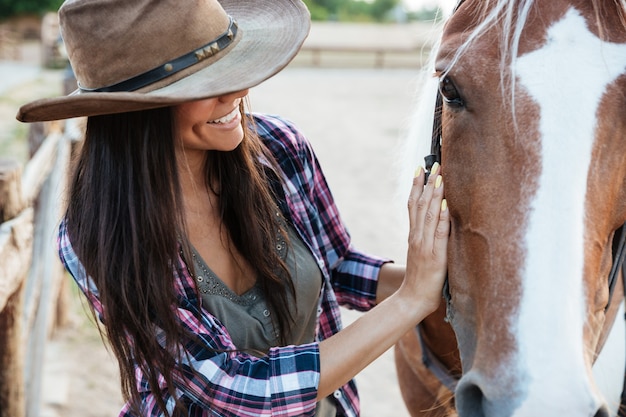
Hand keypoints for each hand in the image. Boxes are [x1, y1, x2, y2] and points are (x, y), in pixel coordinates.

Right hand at [400, 162, 449, 312]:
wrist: (413, 299)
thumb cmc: (420, 279)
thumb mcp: (421, 254)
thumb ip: (426, 238)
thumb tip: (437, 222)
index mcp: (414, 235)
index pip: (414, 206)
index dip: (417, 186)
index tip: (421, 169)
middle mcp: (417, 237)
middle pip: (420, 205)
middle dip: (427, 183)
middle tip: (434, 165)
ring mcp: (425, 246)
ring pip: (429, 215)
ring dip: (434, 194)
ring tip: (439, 177)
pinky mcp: (435, 256)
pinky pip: (440, 233)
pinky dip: (443, 218)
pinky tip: (446, 205)